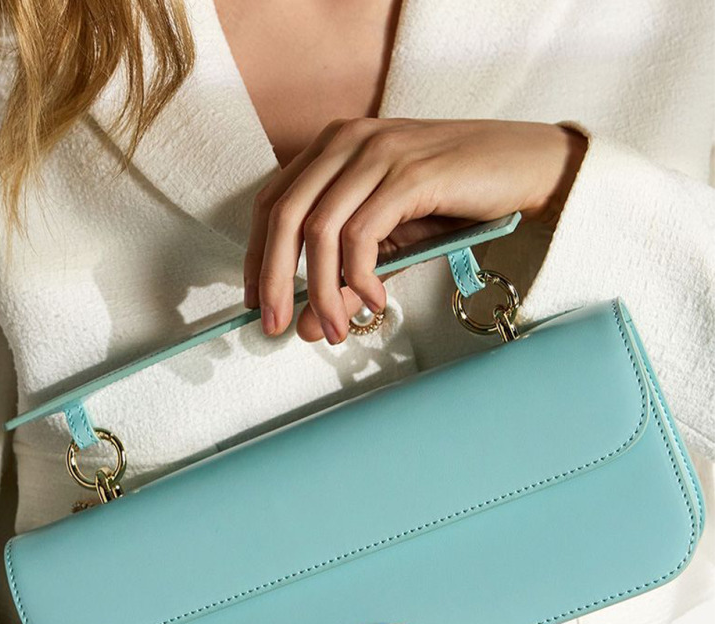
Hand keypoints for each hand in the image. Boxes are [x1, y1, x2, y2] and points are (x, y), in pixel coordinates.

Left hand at [243, 117, 586, 343]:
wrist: (521, 167)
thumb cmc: (454, 200)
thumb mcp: (391, 245)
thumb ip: (347, 281)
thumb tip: (307, 326)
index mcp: (333, 148)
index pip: (272, 202)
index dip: (255, 256)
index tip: (256, 302)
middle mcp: (346, 141)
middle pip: (283, 215)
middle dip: (273, 279)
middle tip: (274, 326)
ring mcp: (377, 153)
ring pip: (320, 230)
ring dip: (322, 290)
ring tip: (335, 330)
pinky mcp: (408, 173)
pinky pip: (363, 233)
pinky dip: (361, 277)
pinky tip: (377, 301)